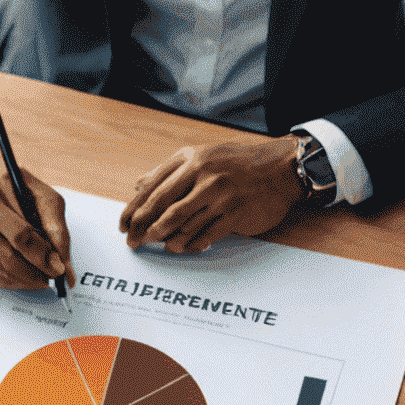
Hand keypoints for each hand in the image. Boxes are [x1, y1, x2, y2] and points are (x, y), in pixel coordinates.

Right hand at [0, 131, 72, 291]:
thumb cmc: (0, 179)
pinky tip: (20, 275)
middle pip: (8, 257)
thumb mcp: (34, 188)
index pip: (21, 236)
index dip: (42, 257)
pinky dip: (8, 280)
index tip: (58, 269)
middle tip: (51, 277)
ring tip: (39, 277)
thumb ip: (54, 223)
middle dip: (35, 273)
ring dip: (24, 280)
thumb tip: (63, 265)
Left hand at [120, 135, 302, 252]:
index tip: (123, 225)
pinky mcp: (234, 213)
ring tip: (159, 246)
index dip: (134, 209)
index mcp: (190, 159)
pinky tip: (184, 247)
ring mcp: (219, 194)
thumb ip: (170, 171)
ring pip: (182, 223)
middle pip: (162, 207)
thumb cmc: (238, 163)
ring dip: (166, 239)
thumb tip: (138, 183)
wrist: (281, 168)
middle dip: (143, 228)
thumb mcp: (203, 156)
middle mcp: (203, 174)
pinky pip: (205, 234)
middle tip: (132, 242)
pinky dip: (191, 244)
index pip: (153, 187)